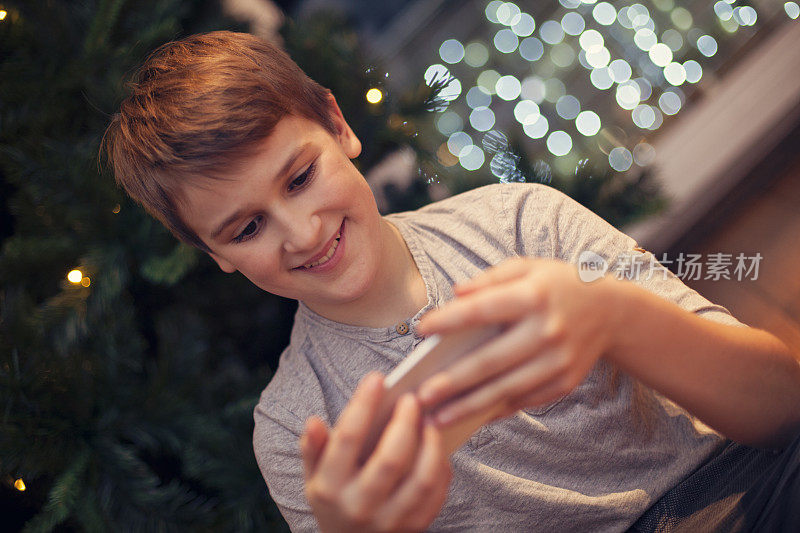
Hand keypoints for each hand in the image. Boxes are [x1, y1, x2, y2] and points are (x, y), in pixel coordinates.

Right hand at [301, 372, 452, 532]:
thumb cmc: (334, 500)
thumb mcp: (313, 478)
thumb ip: (313, 448)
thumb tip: (313, 422)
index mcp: (330, 487)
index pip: (347, 438)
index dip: (363, 404)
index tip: (377, 378)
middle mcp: (359, 506)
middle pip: (391, 458)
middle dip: (405, 422)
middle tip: (412, 398)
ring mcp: (389, 521)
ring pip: (421, 478)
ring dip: (431, 444)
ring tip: (430, 421)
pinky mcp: (414, 528)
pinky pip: (436, 493)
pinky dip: (441, 466)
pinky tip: (436, 448)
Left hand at [415, 256, 618, 426]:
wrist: (611, 311)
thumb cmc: (557, 285)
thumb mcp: (527, 267)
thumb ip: (490, 278)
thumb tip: (455, 293)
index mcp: (533, 296)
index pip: (483, 309)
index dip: (449, 320)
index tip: (420, 330)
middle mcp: (547, 331)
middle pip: (491, 361)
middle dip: (453, 381)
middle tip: (421, 395)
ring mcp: (558, 361)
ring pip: (505, 389)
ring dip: (468, 406)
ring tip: (437, 417)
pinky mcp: (564, 383)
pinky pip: (523, 400)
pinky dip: (495, 410)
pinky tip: (469, 416)